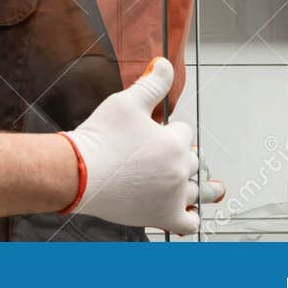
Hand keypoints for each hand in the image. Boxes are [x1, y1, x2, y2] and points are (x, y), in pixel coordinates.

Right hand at [63, 56, 222, 233]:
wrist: (77, 172)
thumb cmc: (99, 139)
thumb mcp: (126, 102)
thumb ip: (151, 84)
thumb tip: (165, 64)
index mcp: (174, 143)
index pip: (183, 132)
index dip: (169, 130)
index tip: (155, 133)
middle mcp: (178, 171)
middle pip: (192, 160)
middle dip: (180, 155)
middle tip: (165, 155)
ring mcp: (173, 197)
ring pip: (197, 191)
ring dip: (199, 186)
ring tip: (209, 187)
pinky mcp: (163, 217)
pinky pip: (190, 223)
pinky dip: (192, 217)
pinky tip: (190, 212)